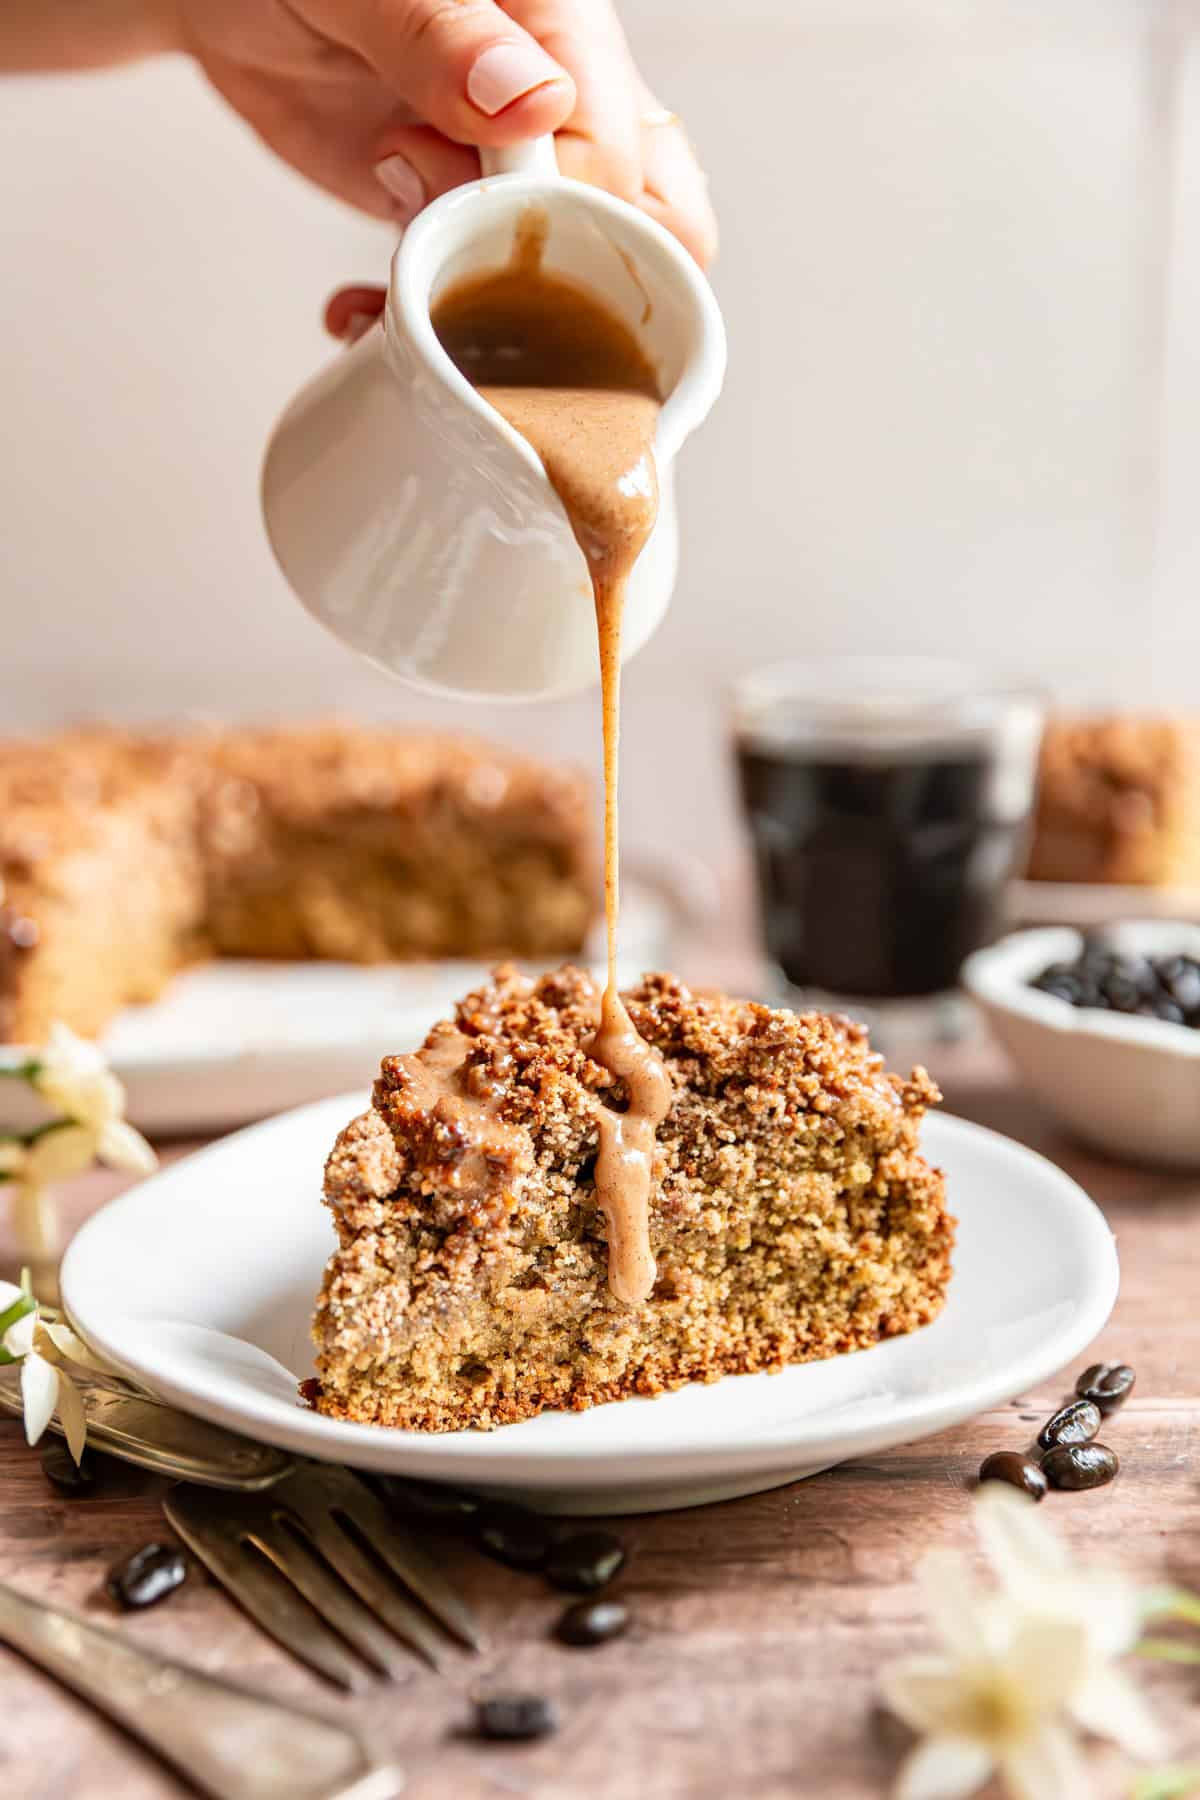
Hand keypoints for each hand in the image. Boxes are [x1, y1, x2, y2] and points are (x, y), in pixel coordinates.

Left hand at [174, 0, 715, 267]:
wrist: (224, 1)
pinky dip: (433, 324)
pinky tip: (365, 312)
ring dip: (496, 320)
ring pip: (590, 272)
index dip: (545, 205)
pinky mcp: (477, 214)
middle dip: (558, 278)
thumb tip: (531, 100)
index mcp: (564, 27)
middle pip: (657, 225)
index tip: (439, 191)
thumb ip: (436, 30)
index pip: (621, 154)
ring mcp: (530, 165)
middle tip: (439, 250)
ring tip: (392, 304)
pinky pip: (502, 293)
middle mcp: (569, 97)